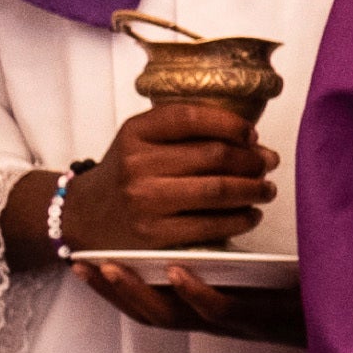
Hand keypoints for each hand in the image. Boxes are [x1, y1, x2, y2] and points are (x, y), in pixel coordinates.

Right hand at [55, 96, 269, 259]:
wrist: (84, 216)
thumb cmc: (126, 174)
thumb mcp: (142, 140)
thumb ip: (186, 132)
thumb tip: (253, 141)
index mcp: (135, 132)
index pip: (192, 118)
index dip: (231, 124)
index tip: (251, 134)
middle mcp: (137, 164)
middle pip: (214, 155)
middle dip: (252, 160)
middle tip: (268, 163)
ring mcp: (145, 201)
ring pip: (218, 190)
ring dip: (253, 189)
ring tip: (266, 189)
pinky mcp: (155, 235)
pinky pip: (211, 225)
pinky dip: (240, 219)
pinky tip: (250, 214)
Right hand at [73, 265, 306, 346]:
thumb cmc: (312, 291)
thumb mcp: (269, 270)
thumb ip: (239, 250)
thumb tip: (214, 210)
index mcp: (214, 309)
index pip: (153, 300)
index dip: (117, 286)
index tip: (84, 262)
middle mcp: (217, 321)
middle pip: (150, 312)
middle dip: (111, 292)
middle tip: (77, 265)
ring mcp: (236, 325)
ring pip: (175, 314)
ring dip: (140, 292)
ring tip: (111, 267)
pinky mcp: (262, 321)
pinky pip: (220, 309)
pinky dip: (195, 292)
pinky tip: (176, 269)